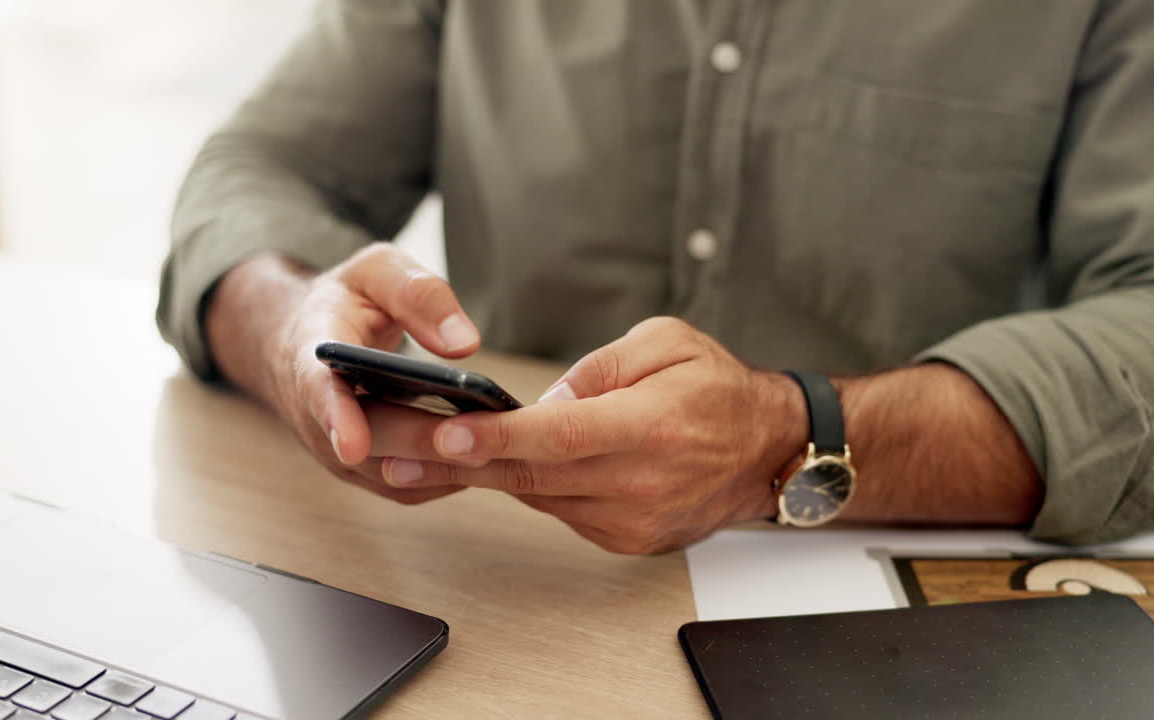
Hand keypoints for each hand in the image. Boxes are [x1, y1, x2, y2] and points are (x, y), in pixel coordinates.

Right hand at [206, 245, 481, 504]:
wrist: (312, 339)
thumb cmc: (349, 300)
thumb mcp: (378, 271)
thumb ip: (419, 295)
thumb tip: (465, 344)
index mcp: (312, 354)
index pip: (318, 391)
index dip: (336, 420)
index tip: (352, 445)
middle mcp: (316, 413)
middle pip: (369, 441)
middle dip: (420, 443)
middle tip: (478, 442)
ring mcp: (339, 450)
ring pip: (391, 472)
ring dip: (440, 465)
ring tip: (495, 448)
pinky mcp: (368, 469)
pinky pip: (409, 484)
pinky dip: (446, 475)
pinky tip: (488, 457)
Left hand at [379, 317, 807, 552]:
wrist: (767, 452)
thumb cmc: (717, 387)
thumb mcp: (665, 342)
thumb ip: (598, 370)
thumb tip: (540, 401)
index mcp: (651, 427)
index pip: (559, 437)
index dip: (496, 437)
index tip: (443, 434)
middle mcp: (638, 483)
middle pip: (529, 474)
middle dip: (450, 460)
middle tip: (386, 444)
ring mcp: (630, 520)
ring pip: (535, 496)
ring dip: (471, 476)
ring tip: (406, 454)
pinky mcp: (624, 539)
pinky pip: (557, 510)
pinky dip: (519, 487)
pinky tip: (474, 468)